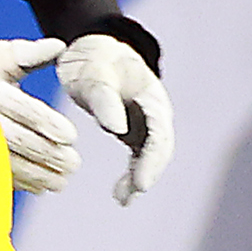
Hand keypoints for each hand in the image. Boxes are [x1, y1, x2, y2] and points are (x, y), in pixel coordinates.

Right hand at [0, 38, 81, 194]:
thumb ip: (28, 54)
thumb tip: (58, 47)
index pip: (21, 107)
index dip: (47, 123)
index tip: (70, 136)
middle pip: (18, 139)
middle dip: (48, 154)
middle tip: (73, 164)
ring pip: (7, 162)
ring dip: (37, 174)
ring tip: (61, 181)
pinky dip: (19, 183)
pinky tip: (40, 187)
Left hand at [56, 32, 172, 205]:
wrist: (91, 51)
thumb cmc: (93, 59)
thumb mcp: (94, 73)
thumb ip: (104, 98)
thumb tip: (117, 128)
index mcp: (151, 96)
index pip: (159, 133)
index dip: (152, 160)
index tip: (142, 183)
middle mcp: (155, 112)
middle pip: (160, 148)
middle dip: (147, 173)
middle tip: (130, 194)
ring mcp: (146, 123)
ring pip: (150, 156)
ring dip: (139, 179)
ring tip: (121, 199)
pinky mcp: (134, 131)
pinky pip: (138, 158)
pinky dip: (131, 176)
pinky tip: (120, 195)